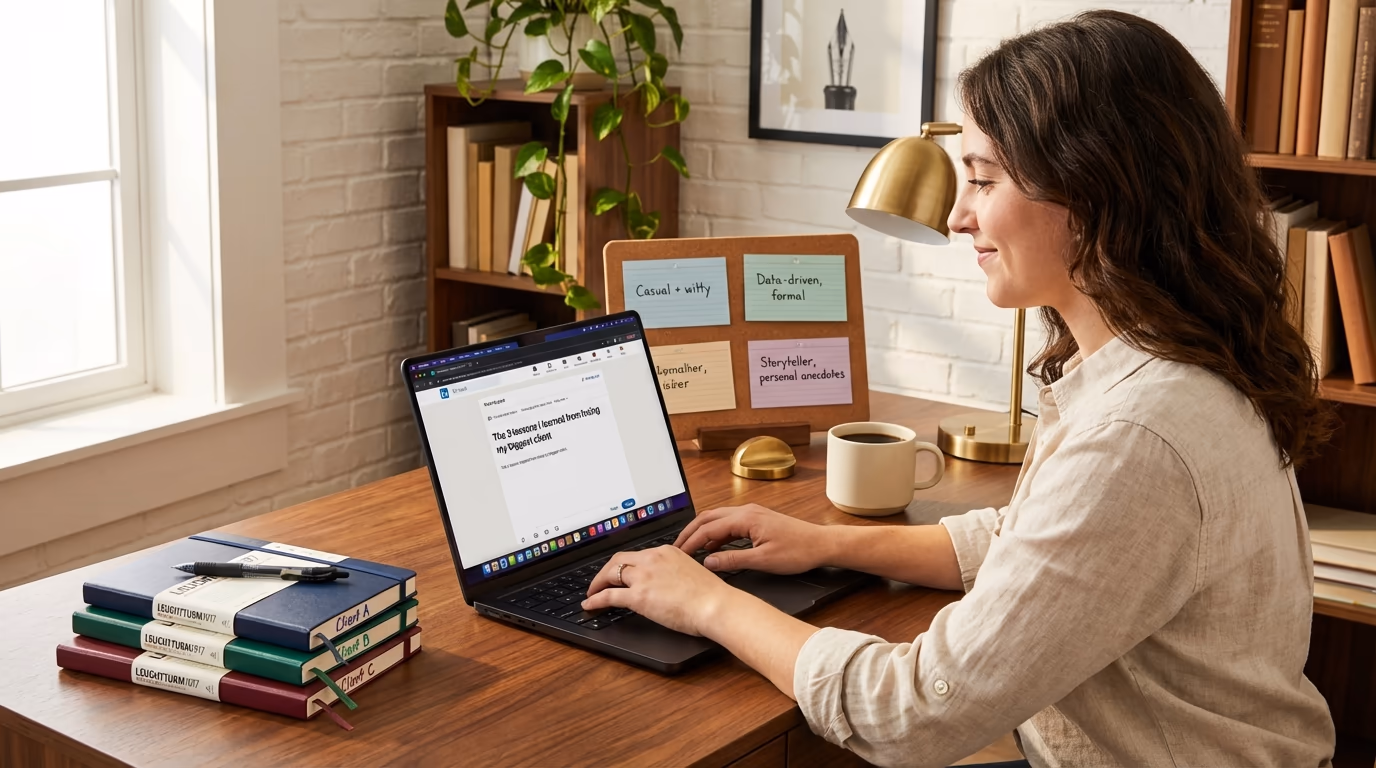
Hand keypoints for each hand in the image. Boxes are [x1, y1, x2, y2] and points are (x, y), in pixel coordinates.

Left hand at [582, 546, 733, 636]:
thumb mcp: (690, 572)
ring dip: (598, 583)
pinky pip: (609, 596)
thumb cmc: (710, 595)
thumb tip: (665, 583)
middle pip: (619, 560)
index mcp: (666, 551)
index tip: (620, 572)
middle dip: (606, 571)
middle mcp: (652, 559)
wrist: (715, 605)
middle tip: (600, 581)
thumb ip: (674, 572)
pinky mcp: (638, 596)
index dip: (625, 565)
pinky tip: (590, 604)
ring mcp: (644, 576)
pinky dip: (596, 599)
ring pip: (611, 574)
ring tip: (593, 592)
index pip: (638, 555)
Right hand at [674, 503, 829, 574]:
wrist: (821, 544)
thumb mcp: (763, 561)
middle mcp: (746, 511)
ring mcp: (752, 514)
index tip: (678, 554)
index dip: (690, 541)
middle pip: (708, 517)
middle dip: (690, 532)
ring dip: (702, 531)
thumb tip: (709, 561)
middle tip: (676, 548)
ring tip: (689, 547)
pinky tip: (713, 547)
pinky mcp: (757, 520)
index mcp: (746, 518)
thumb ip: (733, 560)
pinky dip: (716, 533)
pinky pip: (729, 523)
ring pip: (718, 518)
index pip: (708, 528)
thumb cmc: (798, 551)